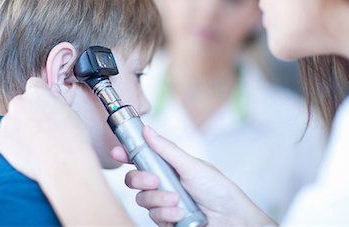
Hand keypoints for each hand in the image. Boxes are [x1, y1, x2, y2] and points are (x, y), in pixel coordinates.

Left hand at [0, 77, 90, 181]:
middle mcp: (18, 103)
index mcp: (37, 93)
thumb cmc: (72, 139)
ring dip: (21, 128)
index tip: (44, 105)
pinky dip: (14, 142)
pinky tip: (29, 150)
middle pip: (21, 103)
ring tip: (38, 143)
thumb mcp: (70, 112)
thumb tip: (53, 91)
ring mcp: (7, 121)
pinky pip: (6, 137)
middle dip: (29, 112)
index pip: (33, 84)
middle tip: (43, 129)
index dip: (40, 96)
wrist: (63, 164)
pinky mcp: (0, 138)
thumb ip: (57, 98)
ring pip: (13, 121)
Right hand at [111, 126, 275, 226]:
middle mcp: (162, 182)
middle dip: (140, 180)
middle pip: (134, 179)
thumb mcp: (191, 165)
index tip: (117, 152)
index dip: (126, 154)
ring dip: (158, 200)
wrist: (230, 219)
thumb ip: (167, 150)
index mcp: (167, 165)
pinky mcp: (166, 219)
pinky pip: (153, 216)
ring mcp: (163, 202)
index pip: (141, 157)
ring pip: (142, 199)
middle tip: (154, 181)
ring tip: (177, 201)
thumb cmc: (218, 188)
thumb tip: (148, 129)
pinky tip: (179, 214)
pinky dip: (165, 215)